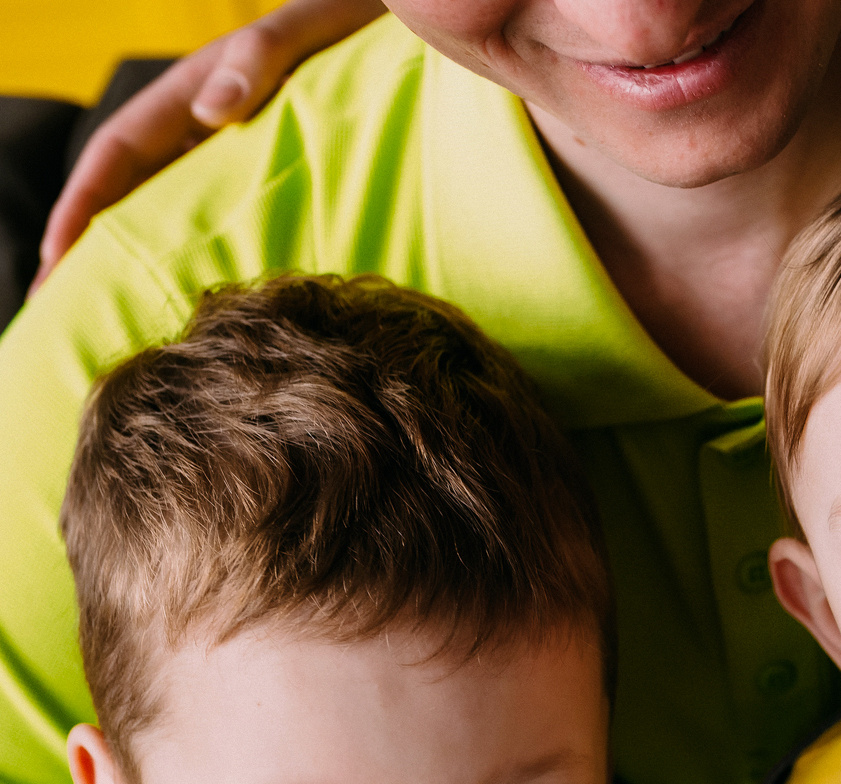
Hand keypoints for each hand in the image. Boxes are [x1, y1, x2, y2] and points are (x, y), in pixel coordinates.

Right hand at [32, 0, 383, 287]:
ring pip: (178, 211)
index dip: (81, 207)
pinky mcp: (283, 172)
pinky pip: (233, 219)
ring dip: (147, 262)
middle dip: (95, 250)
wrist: (412, 21)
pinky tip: (210, 303)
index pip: (119, 154)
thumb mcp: (303, 28)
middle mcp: (207, 128)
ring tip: (121, 322)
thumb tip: (211, 112)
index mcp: (194, 94)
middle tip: (65, 313)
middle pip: (134, 193)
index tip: (55, 261)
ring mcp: (242, 153)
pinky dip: (210, 256)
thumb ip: (260, 59)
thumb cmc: (349, 16)